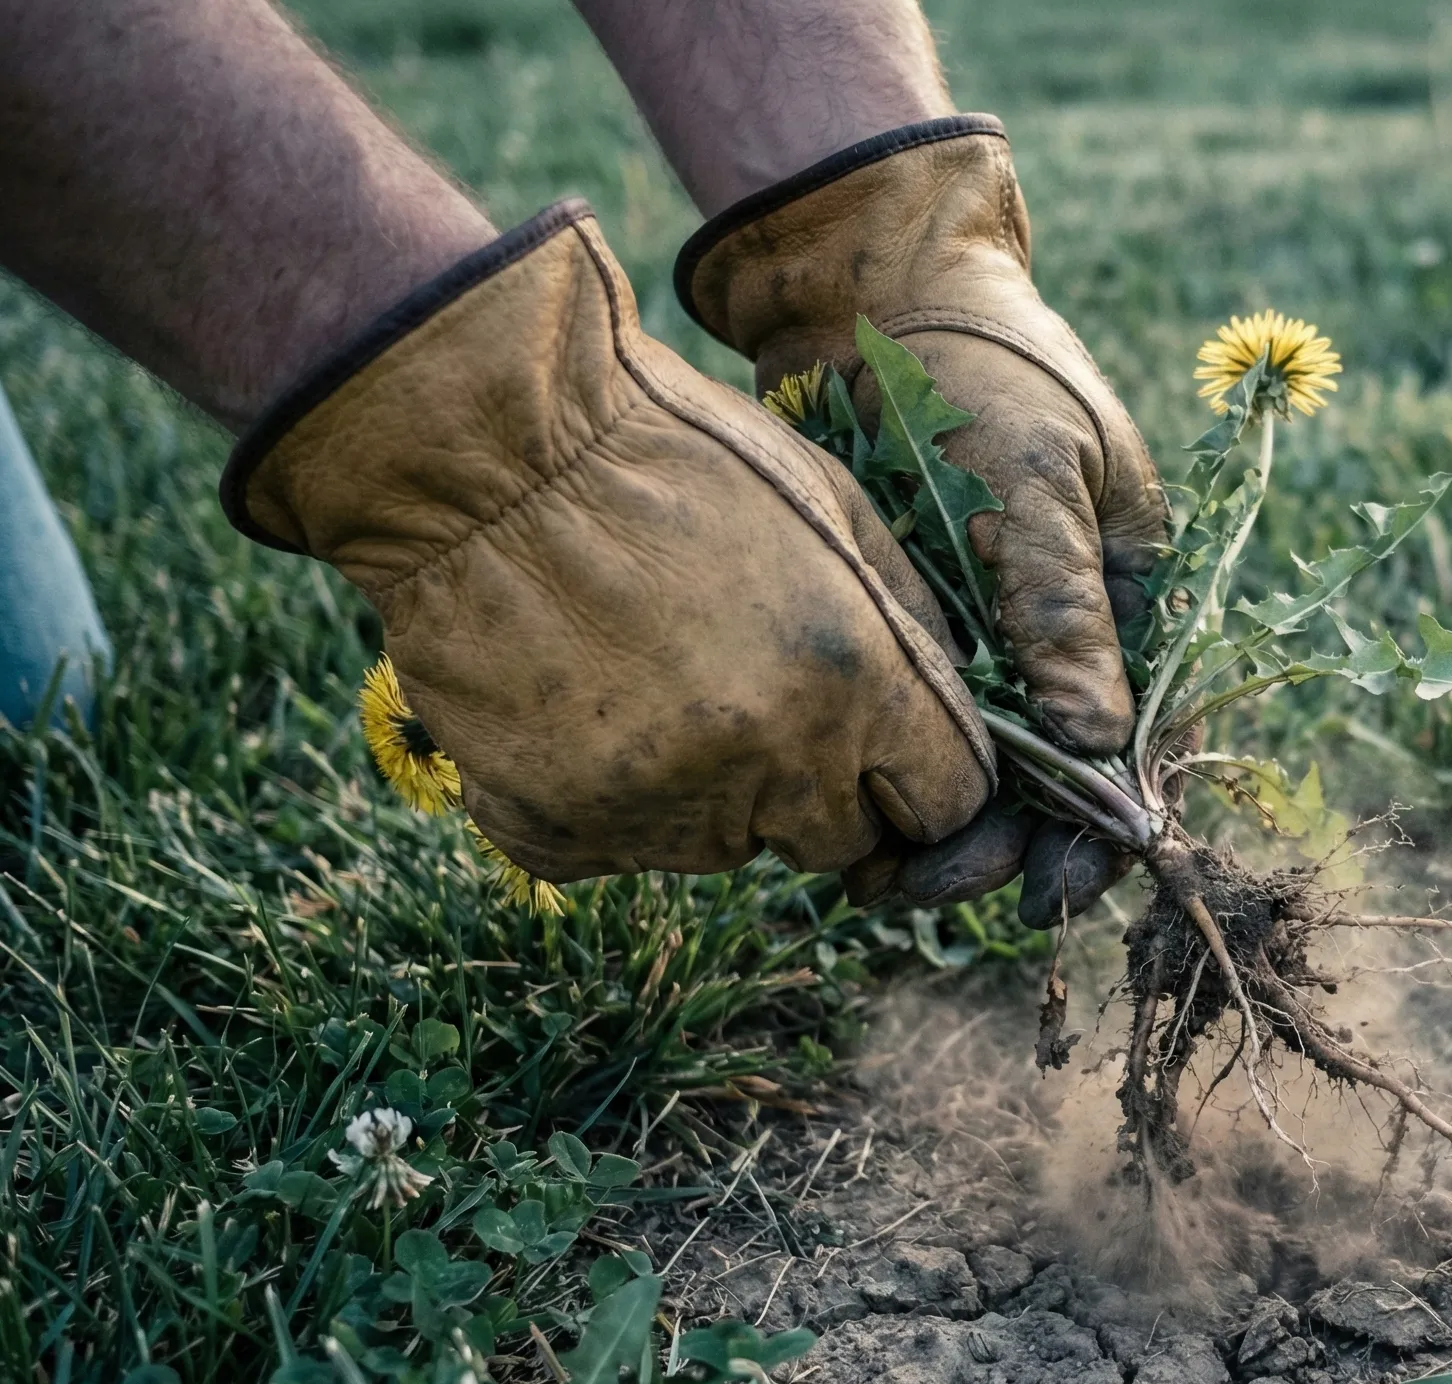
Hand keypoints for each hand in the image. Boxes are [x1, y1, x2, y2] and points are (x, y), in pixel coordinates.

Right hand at [224, 203, 992, 882]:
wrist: (483, 451)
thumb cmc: (676, 456)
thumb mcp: (838, 512)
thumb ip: (912, 635)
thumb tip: (952, 724)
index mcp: (856, 686)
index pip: (949, 806)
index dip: (924, 778)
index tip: (890, 748)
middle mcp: (767, 768)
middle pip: (841, 844)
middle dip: (822, 788)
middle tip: (754, 686)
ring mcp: (657, 810)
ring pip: (728, 844)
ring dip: (714, 787)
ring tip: (652, 666)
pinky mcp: (556, 829)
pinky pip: (618, 847)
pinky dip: (610, 795)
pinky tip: (585, 699)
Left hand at [677, 115, 1163, 921]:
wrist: (872, 291)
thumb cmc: (980, 365)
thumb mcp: (1037, 477)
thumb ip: (1065, 609)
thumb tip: (1097, 747)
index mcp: (1133, 603)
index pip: (1138, 749)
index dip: (1101, 834)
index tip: (1049, 894)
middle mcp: (1065, 639)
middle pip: (1055, 783)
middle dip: (1005, 850)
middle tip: (931, 889)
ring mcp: (988, 640)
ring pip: (980, 772)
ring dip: (940, 833)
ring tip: (877, 881)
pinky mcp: (916, 635)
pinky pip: (915, 729)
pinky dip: (887, 779)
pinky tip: (844, 822)